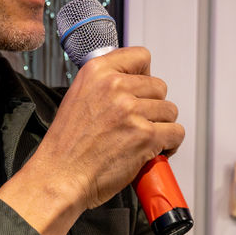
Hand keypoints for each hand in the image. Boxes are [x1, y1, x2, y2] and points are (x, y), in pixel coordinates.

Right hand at [0, 47, 182, 234]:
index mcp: (96, 71)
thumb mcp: (77, 98)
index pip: (141, 57)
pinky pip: (176, 133)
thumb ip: (103, 85)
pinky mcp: (145, 135)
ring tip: (143, 139)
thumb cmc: (66, 147)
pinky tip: (154, 150)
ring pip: (169, 110)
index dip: (145, 76)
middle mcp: (115, 86)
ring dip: (161, 126)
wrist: (60, 177)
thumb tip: (131, 83)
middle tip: (139, 123)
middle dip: (153, 107)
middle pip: (159, 86)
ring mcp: (131, 110)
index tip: (141, 91)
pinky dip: (170, 144)